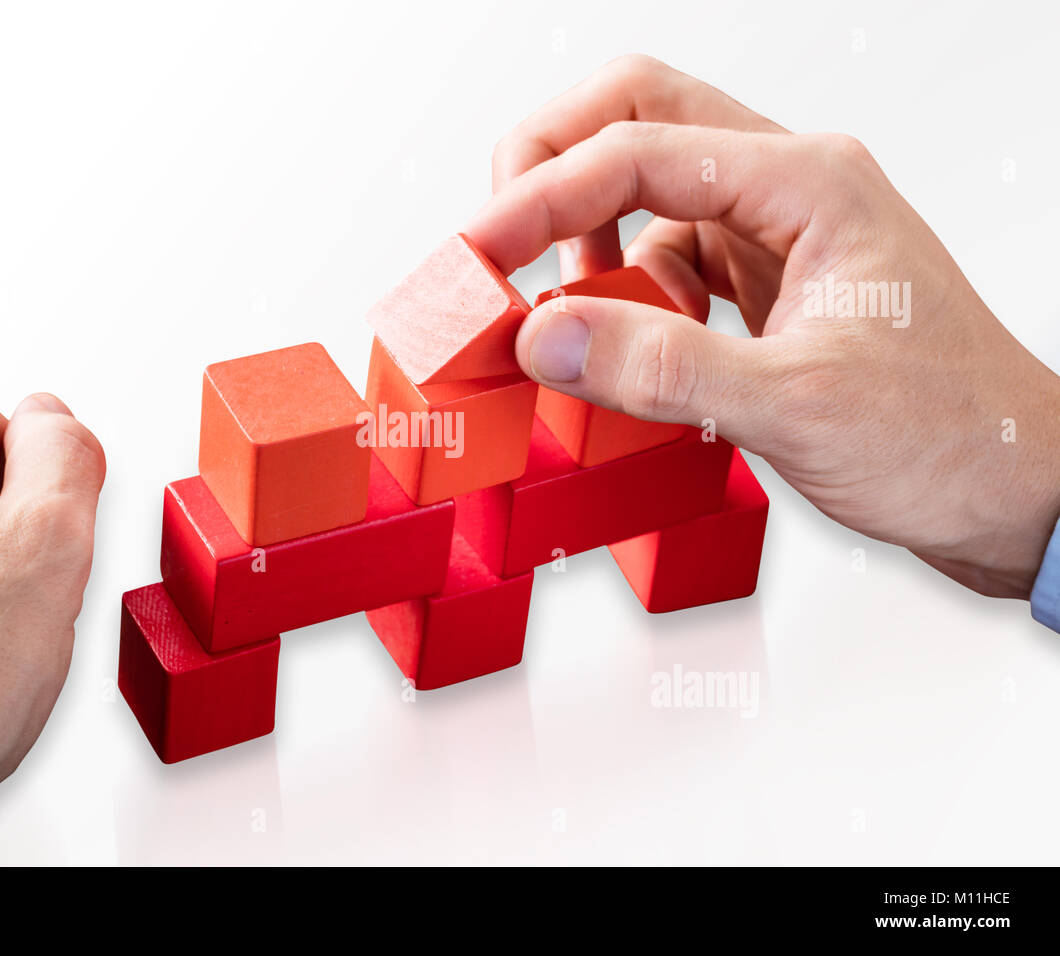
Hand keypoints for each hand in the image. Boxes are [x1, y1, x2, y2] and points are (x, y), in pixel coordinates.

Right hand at [467, 54, 1059, 598]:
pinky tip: (621, 346)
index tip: (479, 256)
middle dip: (550, 165)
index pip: (638, 148)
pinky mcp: (764, 285)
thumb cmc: (947, 436)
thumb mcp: (795, 403)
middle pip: (637, 116)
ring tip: (559, 314)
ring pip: (644, 189)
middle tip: (494, 238)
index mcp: (808, 182)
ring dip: (583, 237)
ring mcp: (776, 234)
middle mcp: (789, 188)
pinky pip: (664, 260)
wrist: (1016, 489)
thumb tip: (544, 336)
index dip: (541, 197)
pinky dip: (622, 294)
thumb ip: (661, 365)